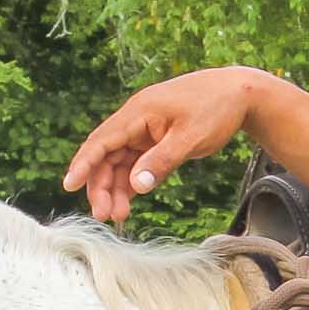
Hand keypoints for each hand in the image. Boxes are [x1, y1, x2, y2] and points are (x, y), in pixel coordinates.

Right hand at [62, 66, 265, 222]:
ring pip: (119, 162)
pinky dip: (130, 182)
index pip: (102, 140)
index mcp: (139, 112)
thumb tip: (136, 186)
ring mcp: (145, 130)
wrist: (240, 93)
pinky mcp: (155, 139)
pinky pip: (135, 163)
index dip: (83, 163)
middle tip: (104, 216)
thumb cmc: (216, 108)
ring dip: (116, 188)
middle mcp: (136, 120)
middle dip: (101, 186)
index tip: (69, 185)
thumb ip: (162, 161)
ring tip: (118, 216)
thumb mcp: (191, 138)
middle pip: (106, 155)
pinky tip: (128, 202)